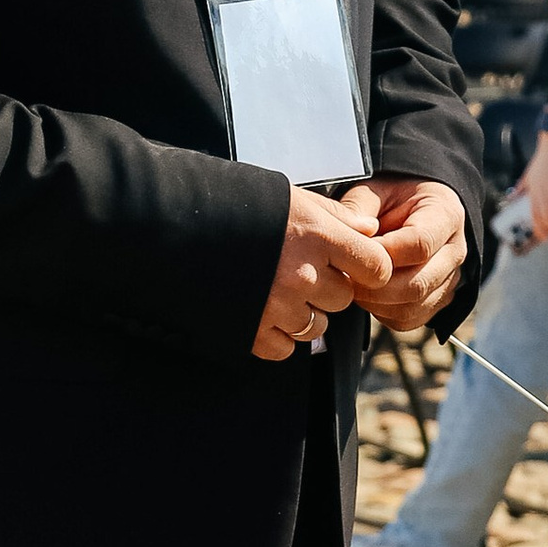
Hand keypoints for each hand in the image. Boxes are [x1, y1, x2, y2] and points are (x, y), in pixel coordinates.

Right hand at [251, 186, 392, 361]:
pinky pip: (286, 348)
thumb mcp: (290, 198)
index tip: (351, 264)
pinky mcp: (253, 331)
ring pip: (317, 328)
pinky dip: (276, 336)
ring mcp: (278, 305)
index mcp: (316, 234)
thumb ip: (334, 216)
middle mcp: (303, 273)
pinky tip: (259, 311)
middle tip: (298, 271)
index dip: (367, 268)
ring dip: (303, 315)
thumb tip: (370, 232)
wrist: (172, 225)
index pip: (376, 267)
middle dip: (327, 289)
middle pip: (343, 299)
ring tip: (275, 291)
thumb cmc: (234, 204)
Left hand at [350, 175, 469, 331]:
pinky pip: (409, 320)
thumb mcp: (375, 188)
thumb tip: (345, 234)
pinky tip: (368, 293)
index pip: (419, 244)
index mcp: (445, 215)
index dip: (382, 254)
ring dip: (375, 302)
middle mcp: (454, 252)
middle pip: (417, 284)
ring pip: (412, 308)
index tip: (355, 251)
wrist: (416, 208)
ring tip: (353, 282)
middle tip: (344, 274)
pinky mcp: (438, 301)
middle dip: (373, 286)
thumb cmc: (395, 196)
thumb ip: (359, 208)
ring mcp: (449, 280)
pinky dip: (382, 313)